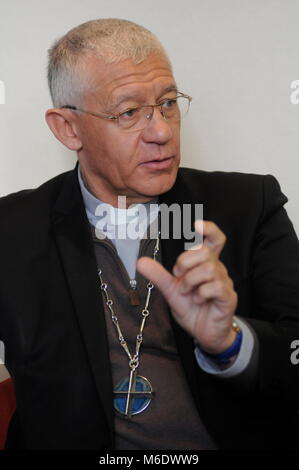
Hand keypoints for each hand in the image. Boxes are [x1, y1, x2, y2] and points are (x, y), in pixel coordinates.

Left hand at [137, 220, 237, 353]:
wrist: (203, 332)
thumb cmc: (192, 308)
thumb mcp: (171, 290)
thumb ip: (158, 275)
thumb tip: (140, 261)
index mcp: (205, 263)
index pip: (215, 239)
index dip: (209, 228)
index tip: (196, 224)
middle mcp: (217, 269)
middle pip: (205, 252)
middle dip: (185, 262)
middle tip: (178, 277)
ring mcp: (225, 283)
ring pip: (208, 269)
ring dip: (190, 281)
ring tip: (187, 292)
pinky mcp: (229, 297)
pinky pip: (215, 286)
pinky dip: (200, 294)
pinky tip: (198, 300)